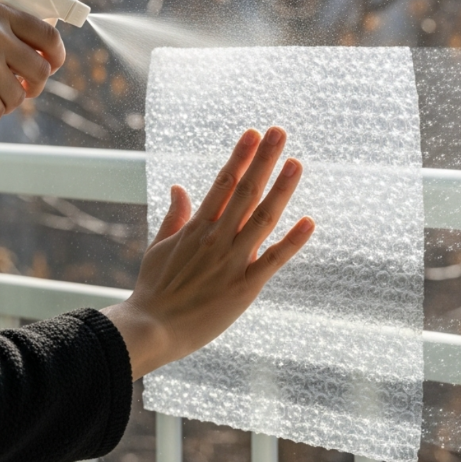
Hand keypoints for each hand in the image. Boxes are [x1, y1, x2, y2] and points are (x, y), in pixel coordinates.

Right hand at [102, 127, 314, 380]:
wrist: (151, 329)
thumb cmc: (154, 289)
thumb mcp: (158, 246)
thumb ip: (175, 215)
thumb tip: (179, 187)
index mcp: (197, 227)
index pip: (223, 183)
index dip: (240, 157)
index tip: (254, 134)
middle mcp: (216, 239)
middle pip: (245, 192)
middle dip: (264, 160)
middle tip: (280, 132)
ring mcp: (231, 262)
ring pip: (261, 219)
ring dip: (280, 190)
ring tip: (295, 163)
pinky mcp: (243, 288)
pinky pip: (272, 261)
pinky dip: (291, 242)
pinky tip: (309, 222)